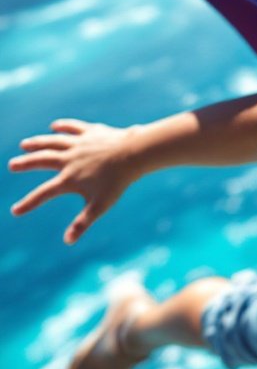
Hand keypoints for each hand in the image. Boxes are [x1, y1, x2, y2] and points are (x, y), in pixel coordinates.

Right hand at [8, 119, 137, 243]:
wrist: (133, 154)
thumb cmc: (118, 182)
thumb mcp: (100, 205)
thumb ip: (82, 223)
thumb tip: (68, 241)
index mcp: (69, 179)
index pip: (43, 194)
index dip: (28, 203)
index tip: (15, 211)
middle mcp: (69, 160)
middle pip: (41, 161)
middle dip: (25, 163)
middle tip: (12, 165)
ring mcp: (79, 144)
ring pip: (53, 142)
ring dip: (38, 143)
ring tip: (25, 144)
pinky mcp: (91, 132)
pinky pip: (73, 128)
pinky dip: (63, 126)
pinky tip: (55, 126)